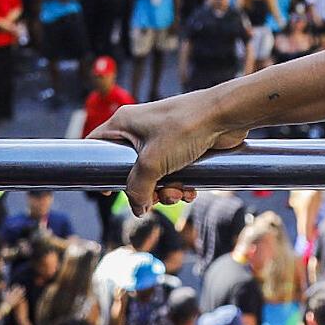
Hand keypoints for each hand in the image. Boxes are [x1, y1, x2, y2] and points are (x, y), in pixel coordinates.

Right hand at [88, 89, 248, 213]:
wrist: (228, 116)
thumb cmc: (186, 128)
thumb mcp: (152, 163)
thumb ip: (137, 189)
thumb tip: (138, 209)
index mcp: (125, 123)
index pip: (97, 145)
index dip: (97, 168)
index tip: (105, 190)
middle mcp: (142, 129)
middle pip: (130, 169)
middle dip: (144, 189)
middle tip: (155, 198)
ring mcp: (164, 138)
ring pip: (154, 175)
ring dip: (166, 190)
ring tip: (179, 193)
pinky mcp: (184, 146)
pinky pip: (174, 172)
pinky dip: (180, 185)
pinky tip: (191, 191)